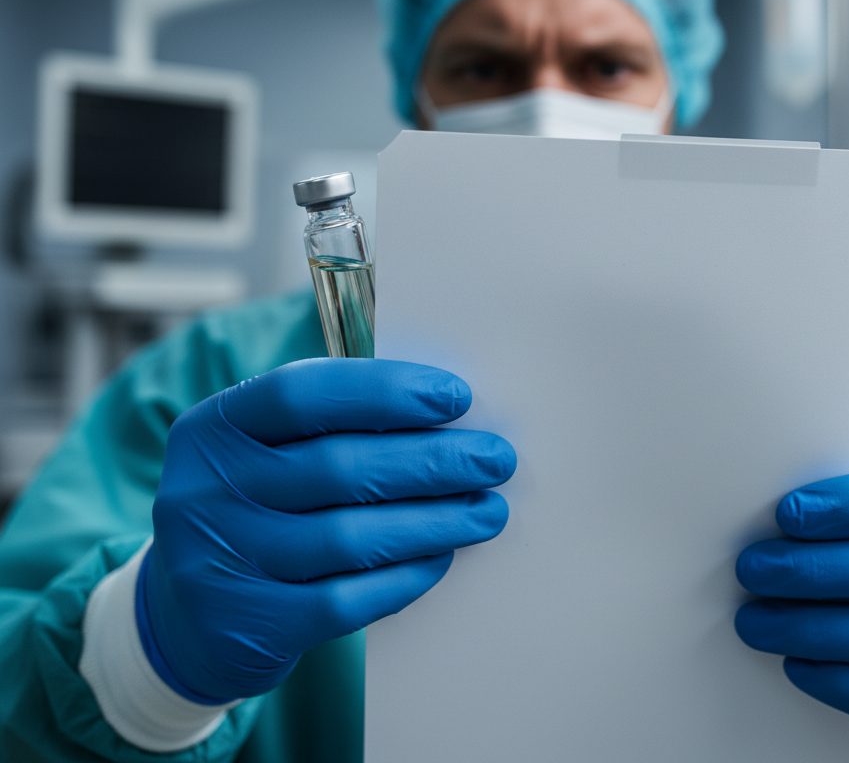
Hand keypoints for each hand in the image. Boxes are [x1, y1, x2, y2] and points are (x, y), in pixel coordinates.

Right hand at [139, 358, 515, 702]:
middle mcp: (207, 490)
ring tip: (487, 510)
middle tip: (495, 458)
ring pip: (349, 537)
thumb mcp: (266, 451)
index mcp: (215, 427)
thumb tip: (442, 409)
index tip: (454, 397)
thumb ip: (334, 424)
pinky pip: (345, 600)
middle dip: (432, 460)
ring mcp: (222, 561)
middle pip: (338, 467)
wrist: (185, 617)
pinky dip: (404, 576)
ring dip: (434, 521)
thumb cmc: (254, 506)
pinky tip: (442, 557)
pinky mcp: (248, 624)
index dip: (384, 391)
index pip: (301, 392)